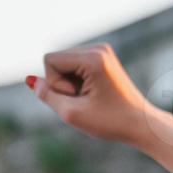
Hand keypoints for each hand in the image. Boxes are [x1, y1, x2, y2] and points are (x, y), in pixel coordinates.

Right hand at [29, 44, 161, 147]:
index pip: (49, 60)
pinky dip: (78, 81)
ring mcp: (103, 51)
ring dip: (70, 83)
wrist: (142, 123)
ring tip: (91, 97)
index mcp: (94, 57)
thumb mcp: (71, 113)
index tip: (78, 96)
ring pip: (63, 64)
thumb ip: (46, 95)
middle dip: (62, 83)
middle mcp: (99, 48)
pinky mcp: (103, 58)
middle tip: (86, 99)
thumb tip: (30, 79)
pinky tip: (94, 93)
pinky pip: (74, 66)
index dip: (55, 83)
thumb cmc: (111, 121)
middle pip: (55, 60)